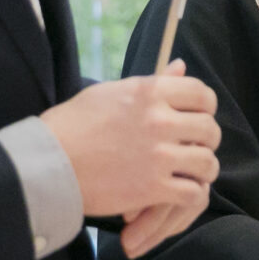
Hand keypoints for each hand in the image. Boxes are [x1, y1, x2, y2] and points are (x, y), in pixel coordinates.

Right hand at [44, 61, 219, 257]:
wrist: (49, 163)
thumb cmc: (73, 124)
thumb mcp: (111, 92)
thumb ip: (152, 82)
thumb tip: (180, 65)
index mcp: (150, 92)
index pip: (202, 94)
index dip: (205, 107)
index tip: (197, 117)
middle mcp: (159, 120)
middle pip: (209, 129)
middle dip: (205, 140)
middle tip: (193, 148)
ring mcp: (158, 155)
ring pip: (207, 163)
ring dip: (202, 170)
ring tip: (191, 173)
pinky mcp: (153, 187)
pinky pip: (193, 192)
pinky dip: (190, 194)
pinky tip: (178, 192)